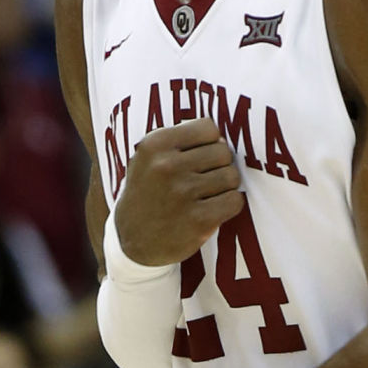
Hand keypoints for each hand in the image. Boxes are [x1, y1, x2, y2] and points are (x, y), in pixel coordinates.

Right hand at [114, 118, 243, 266]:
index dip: (209, 143)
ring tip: (206, 194)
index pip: (208, 128)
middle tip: (203, 179)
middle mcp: (167, 167)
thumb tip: (222, 137)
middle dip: (219, 165)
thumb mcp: (149, 157)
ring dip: (225, 186)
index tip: (198, 157)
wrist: (132, 239)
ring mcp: (183, 194)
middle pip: (223, 152)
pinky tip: (212, 209)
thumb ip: (180, 139)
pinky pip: (235, 201)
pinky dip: (229, 204)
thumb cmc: (149, 191)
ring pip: (232, 176)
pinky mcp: (198, 220)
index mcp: (155, 145)